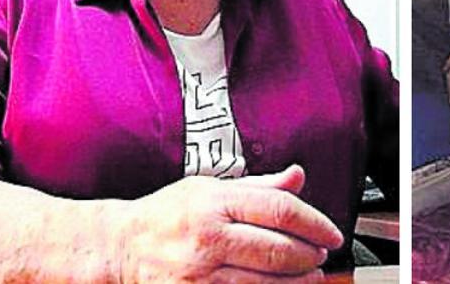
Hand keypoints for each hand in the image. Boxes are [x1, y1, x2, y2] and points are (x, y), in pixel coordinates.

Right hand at [115, 165, 343, 282]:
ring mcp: (197, 274)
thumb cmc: (166, 216)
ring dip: (297, 283)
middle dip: (310, 256)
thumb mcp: (209, 187)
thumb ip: (258, 187)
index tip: (332, 234)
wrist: (116, 248)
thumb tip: (297, 177)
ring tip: (309, 276)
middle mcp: (206, 238)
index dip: (316, 224)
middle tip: (320, 255)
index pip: (281, 210)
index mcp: (214, 202)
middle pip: (279, 251)